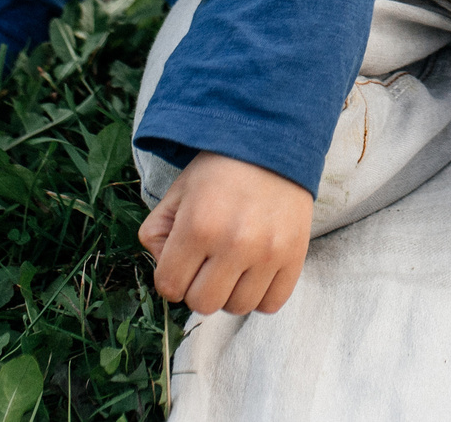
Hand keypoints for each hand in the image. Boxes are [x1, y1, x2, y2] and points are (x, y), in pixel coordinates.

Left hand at [138, 151, 313, 315]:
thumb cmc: (220, 170)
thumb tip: (165, 271)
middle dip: (197, 288)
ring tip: (233, 267)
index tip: (182, 261)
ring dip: (229, 293)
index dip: (171, 277)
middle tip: (206, 264)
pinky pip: (271, 303)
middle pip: (202, 304)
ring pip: (237, 307)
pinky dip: (260, 295)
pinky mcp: (295, 256)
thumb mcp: (177, 193)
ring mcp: (268, 252)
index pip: (169, 287)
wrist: (273, 144)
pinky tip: (255, 273)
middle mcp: (234, 244)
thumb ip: (156, 234)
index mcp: (198, 226)